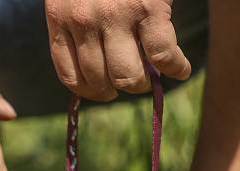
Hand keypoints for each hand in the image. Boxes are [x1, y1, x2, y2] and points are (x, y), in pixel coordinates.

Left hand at [44, 0, 190, 100]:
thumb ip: (76, 21)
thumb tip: (98, 71)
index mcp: (59, 16)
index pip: (69, 76)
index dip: (89, 92)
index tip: (104, 91)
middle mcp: (83, 20)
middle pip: (100, 83)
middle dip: (118, 90)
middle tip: (132, 81)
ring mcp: (115, 16)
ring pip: (129, 78)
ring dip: (144, 84)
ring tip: (153, 77)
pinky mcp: (148, 9)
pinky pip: (163, 56)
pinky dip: (176, 68)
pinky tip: (180, 69)